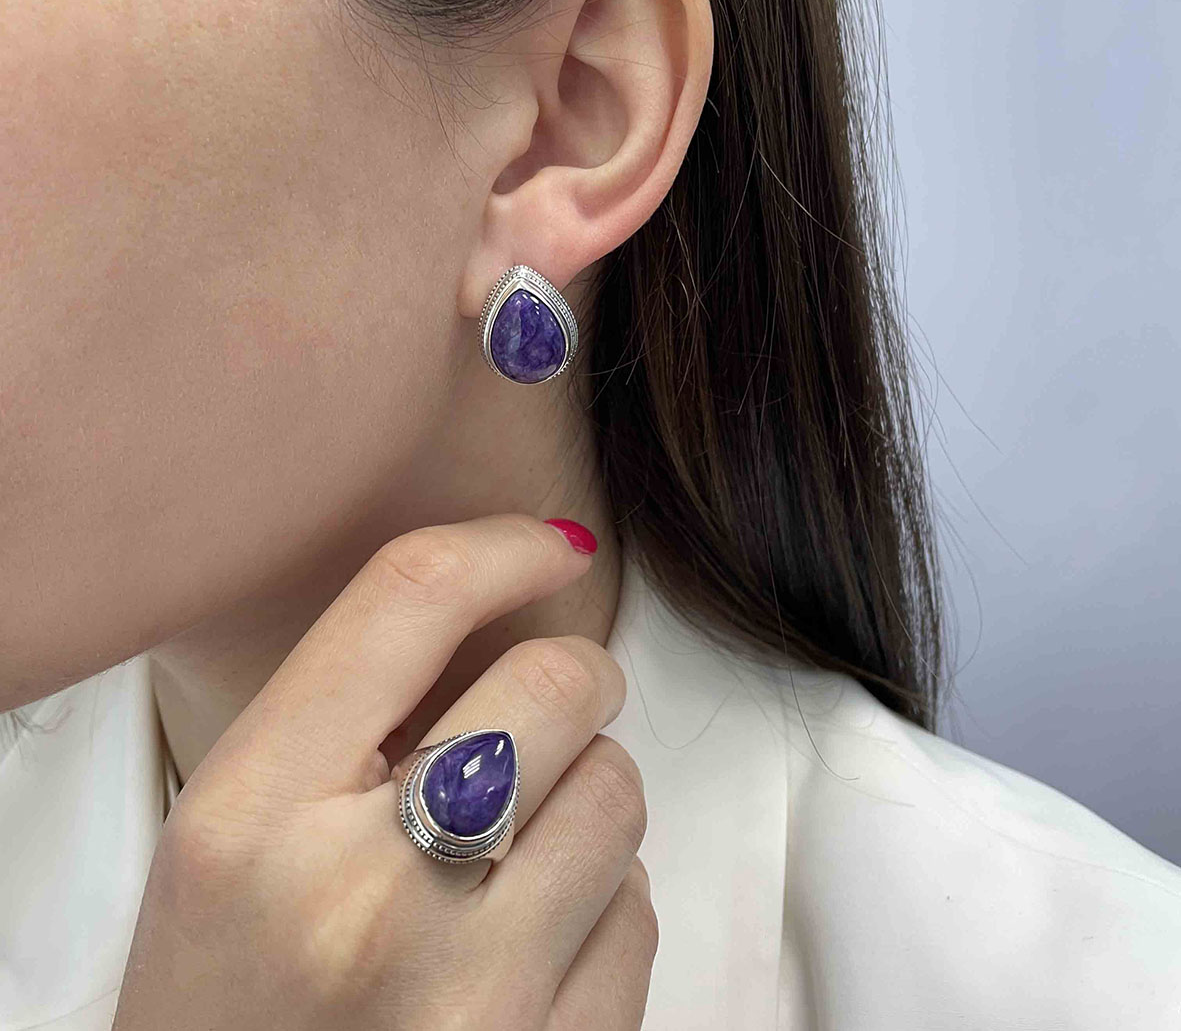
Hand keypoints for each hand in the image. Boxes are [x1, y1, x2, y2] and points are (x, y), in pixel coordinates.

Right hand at [113, 513, 655, 1029]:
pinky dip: (603, 902)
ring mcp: (475, 990)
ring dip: (585, 793)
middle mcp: (364, 898)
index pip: (411, 600)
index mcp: (253, 816)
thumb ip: (343, 719)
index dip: (503, 546)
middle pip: (555, 684)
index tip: (549, 545)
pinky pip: (638, 909)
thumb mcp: (229, 838)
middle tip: (546, 709)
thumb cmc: (229, 1005)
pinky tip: (534, 938)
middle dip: (570, 678)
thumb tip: (504, 612)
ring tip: (518, 843)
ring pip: (618, 791)